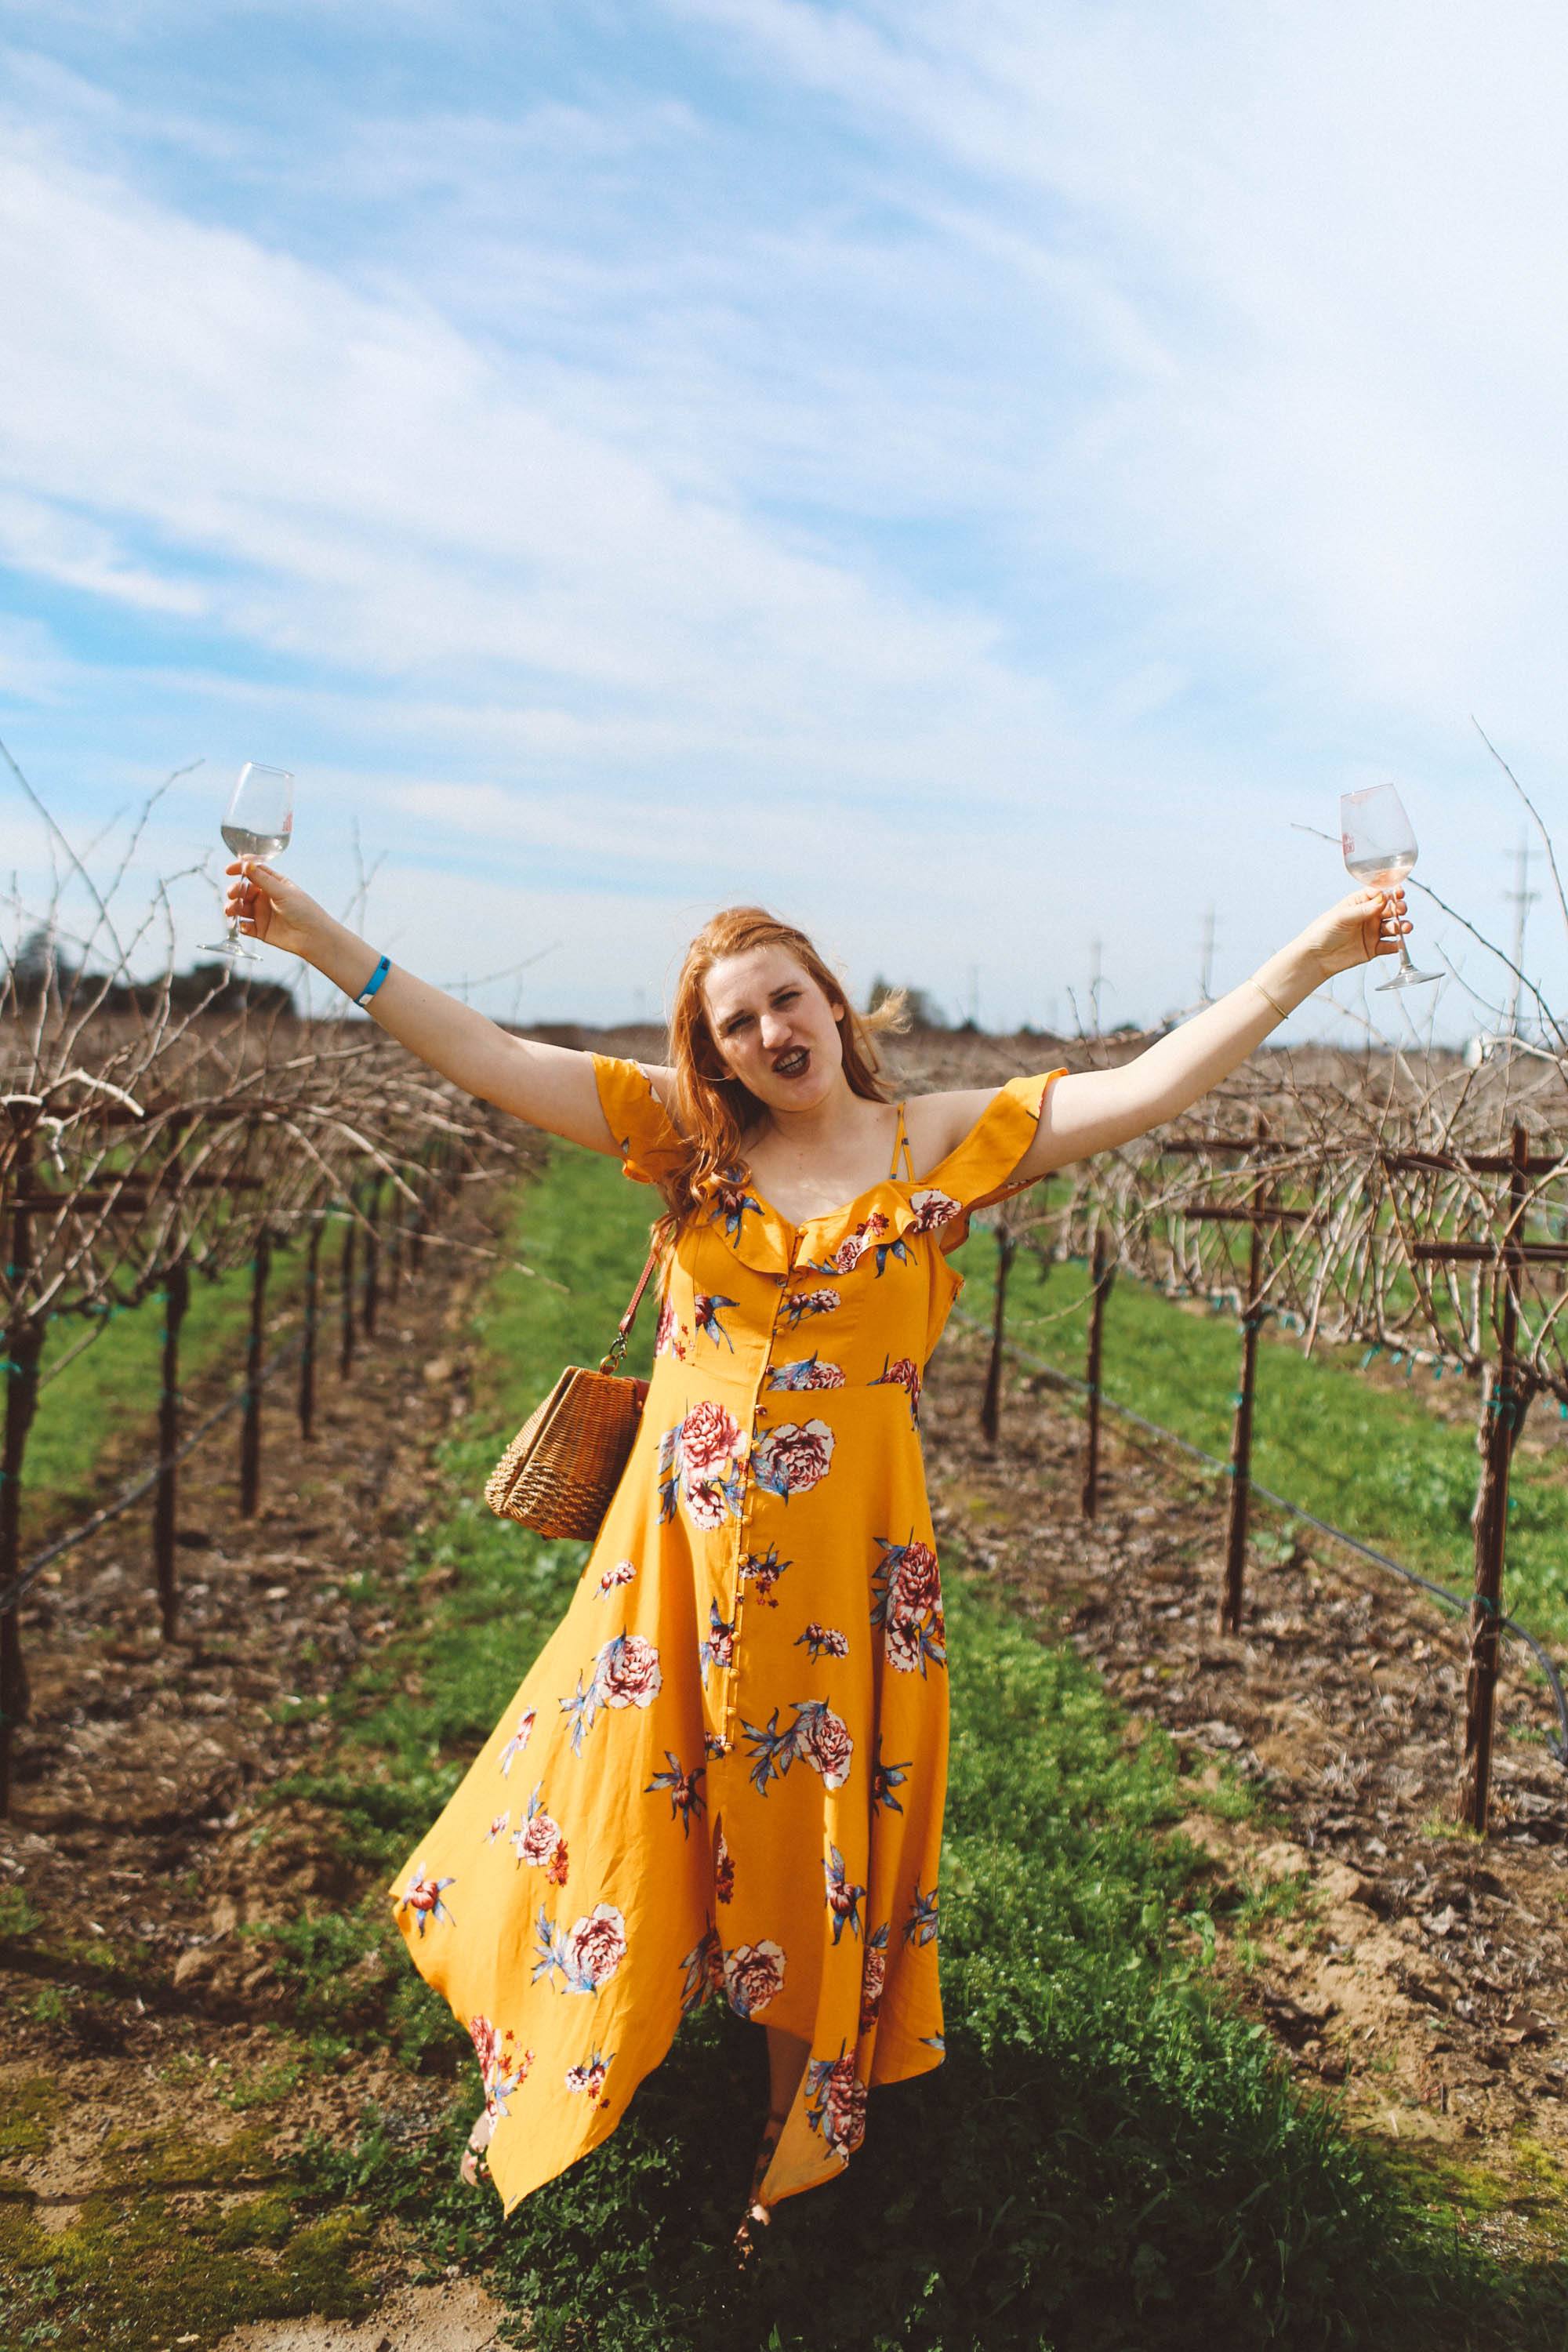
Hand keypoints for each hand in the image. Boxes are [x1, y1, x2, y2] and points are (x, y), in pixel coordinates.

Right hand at [221, 860, 329, 961]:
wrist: (314, 937)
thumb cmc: (305, 911)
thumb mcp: (283, 892)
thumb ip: (263, 879)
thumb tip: (247, 864)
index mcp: (275, 884)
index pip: (255, 872)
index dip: (241, 869)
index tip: (229, 870)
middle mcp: (267, 897)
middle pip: (244, 890)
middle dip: (236, 890)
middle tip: (232, 893)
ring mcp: (263, 914)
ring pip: (241, 908)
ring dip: (234, 907)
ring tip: (232, 910)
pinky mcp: (261, 930)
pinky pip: (246, 926)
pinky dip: (242, 926)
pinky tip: (245, 926)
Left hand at [1293, 885, 1411, 981]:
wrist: (1315, 957)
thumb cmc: (1322, 932)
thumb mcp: (1342, 916)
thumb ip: (1363, 909)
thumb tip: (1383, 899)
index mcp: (1359, 903)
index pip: (1379, 893)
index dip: (1391, 892)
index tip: (1399, 892)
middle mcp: (1368, 916)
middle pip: (1390, 909)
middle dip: (1399, 908)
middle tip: (1401, 910)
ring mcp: (1372, 932)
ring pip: (1393, 927)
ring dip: (1401, 926)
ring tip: (1404, 928)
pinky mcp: (1373, 949)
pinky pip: (1390, 946)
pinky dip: (1397, 945)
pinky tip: (1399, 943)